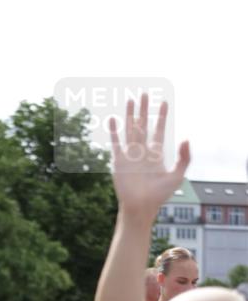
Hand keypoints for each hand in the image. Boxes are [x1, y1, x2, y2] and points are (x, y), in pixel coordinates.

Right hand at [109, 95, 189, 218]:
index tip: (164, 102)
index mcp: (156, 154)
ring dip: (130, 115)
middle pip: (144, 125)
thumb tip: (186, 139)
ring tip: (130, 99)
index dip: (162, 116)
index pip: (159, 130)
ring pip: (130, 129)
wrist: (140, 207)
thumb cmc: (159, 196)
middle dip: (145, 110)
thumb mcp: (177, 176)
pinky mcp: (119, 161)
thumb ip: (184, 158)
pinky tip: (113, 119)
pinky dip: (114, 131)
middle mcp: (143, 152)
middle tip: (145, 93)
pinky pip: (116, 143)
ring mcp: (130, 155)